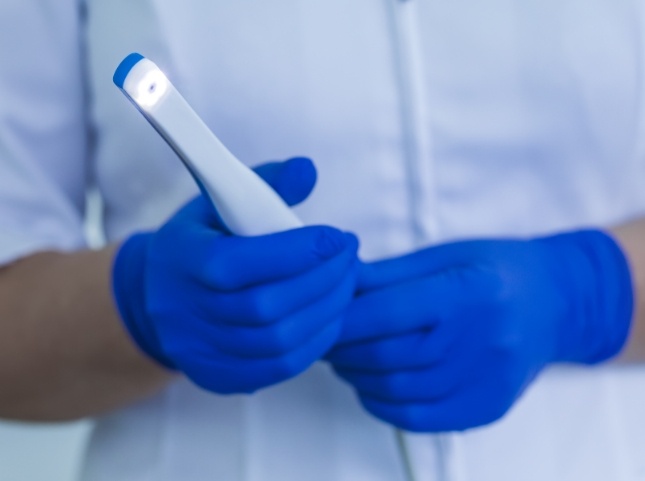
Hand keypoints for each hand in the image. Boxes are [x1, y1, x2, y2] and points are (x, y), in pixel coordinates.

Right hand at [113, 157, 359, 393]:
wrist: (157, 296)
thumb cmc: (201, 241)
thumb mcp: (220, 201)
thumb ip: (266, 183)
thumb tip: (308, 170)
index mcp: (182, 260)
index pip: (239, 263)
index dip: (296, 252)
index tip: (337, 237)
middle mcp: (185, 311)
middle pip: (265, 307)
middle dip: (322, 280)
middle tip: (350, 257)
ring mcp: (200, 351)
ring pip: (278, 342)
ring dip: (326, 311)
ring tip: (347, 283)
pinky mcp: (218, 376)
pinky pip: (278, 368)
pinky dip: (315, 342)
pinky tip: (330, 315)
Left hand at [327, 230, 632, 431]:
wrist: (555, 303)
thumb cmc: (496, 270)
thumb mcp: (443, 256)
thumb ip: (388, 275)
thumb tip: (336, 283)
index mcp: (467, 293)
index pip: (386, 313)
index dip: (342, 318)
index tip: (319, 315)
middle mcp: (479, 341)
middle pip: (386, 355)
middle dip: (341, 348)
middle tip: (324, 337)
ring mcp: (485, 381)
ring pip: (396, 390)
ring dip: (356, 376)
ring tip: (344, 358)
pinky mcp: (485, 408)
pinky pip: (418, 418)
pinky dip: (382, 404)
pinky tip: (371, 385)